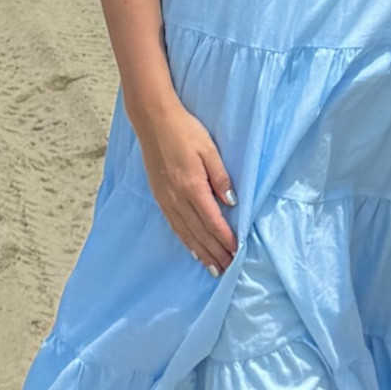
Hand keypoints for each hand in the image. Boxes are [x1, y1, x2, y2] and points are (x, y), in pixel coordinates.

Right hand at [137, 100, 236, 273]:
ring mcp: (166, 199)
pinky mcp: (159, 197)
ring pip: (185, 233)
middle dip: (215, 252)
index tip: (237, 251)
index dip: (225, 238)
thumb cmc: (185, 132)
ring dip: (201, 252)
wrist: (153, 121)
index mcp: (192, 186)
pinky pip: (174, 225)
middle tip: (229, 268)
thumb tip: (232, 202)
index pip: (212, 221)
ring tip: (214, 267)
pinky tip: (193, 249)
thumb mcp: (209, 150)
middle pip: (199, 232)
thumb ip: (220, 177)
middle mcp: (177, 198)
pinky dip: (185, 240)